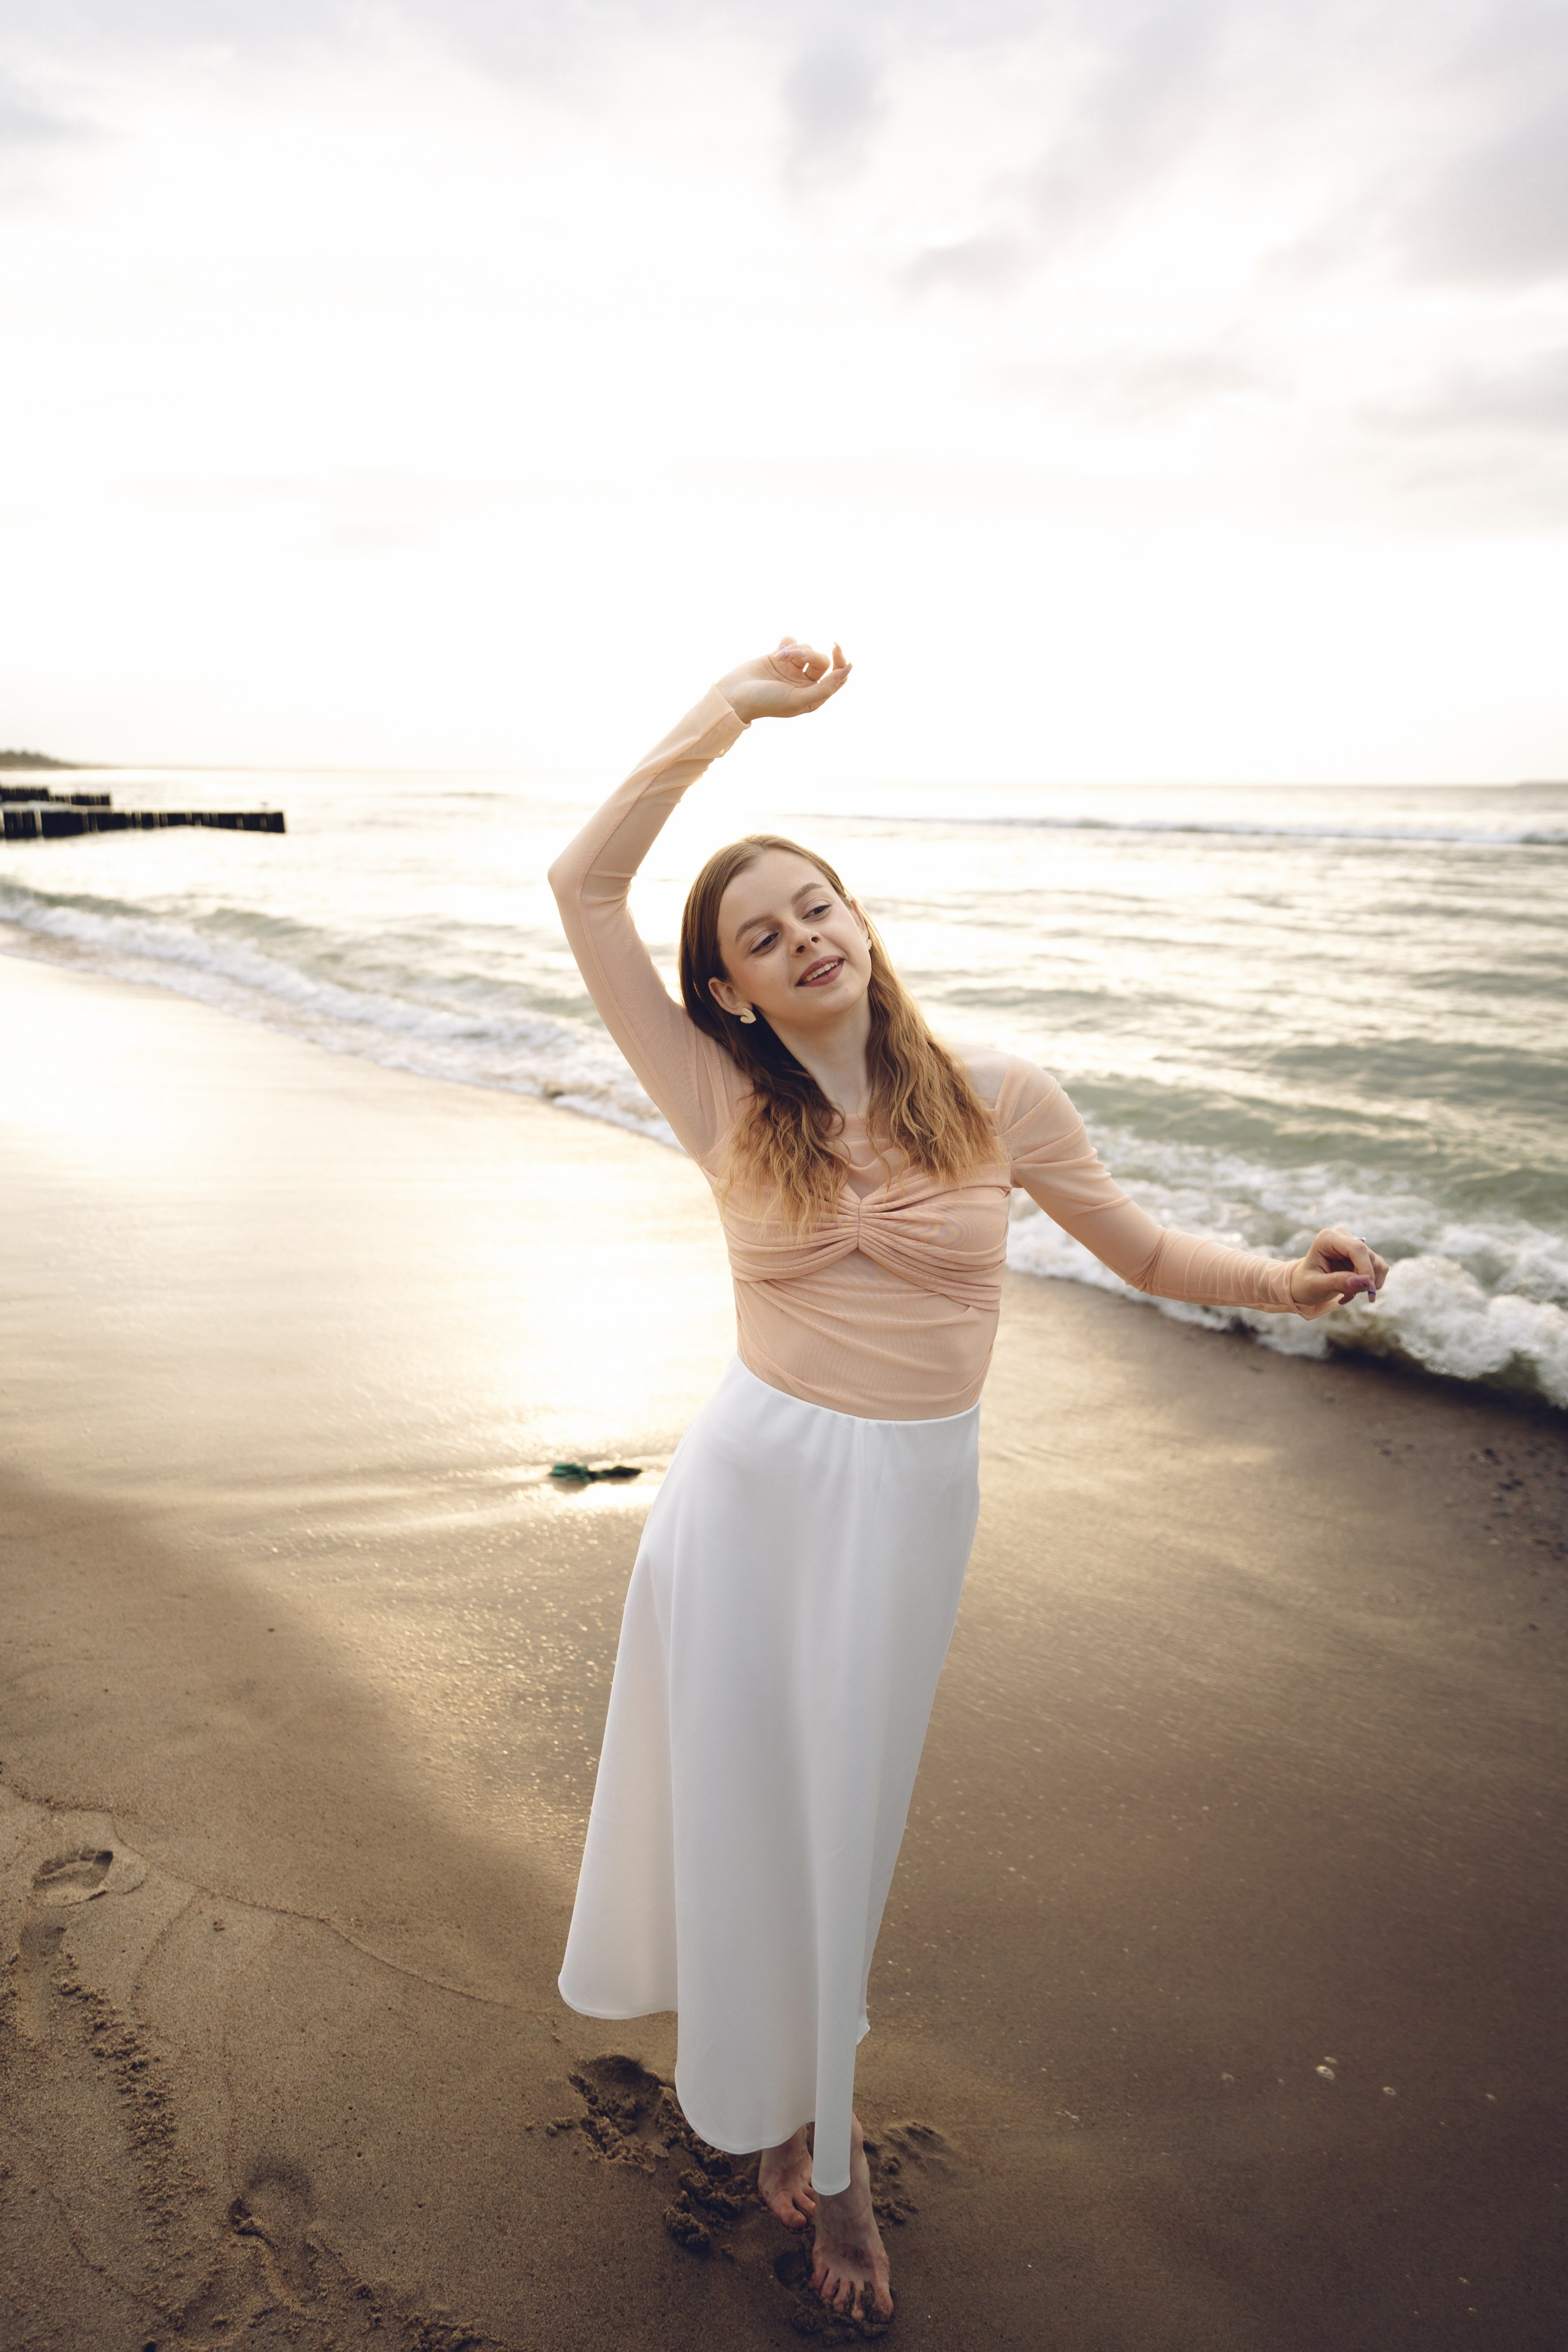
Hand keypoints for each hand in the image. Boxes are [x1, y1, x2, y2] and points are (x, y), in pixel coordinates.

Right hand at [717, 638, 851, 722]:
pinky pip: (792, 641)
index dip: (841, 663)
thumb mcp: (797, 699)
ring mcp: (792, 669)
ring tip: (780, 657)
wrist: (734, 695)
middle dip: (809, 654)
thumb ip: (824, 688)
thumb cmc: (766, 702)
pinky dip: (787, 642)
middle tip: (793, 656)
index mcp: (813, 696)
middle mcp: (805, 683)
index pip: (837, 678)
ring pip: (806, 649)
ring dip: (795, 648)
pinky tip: (778, 651)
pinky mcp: (779, 657)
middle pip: (821, 660)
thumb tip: (847, 671)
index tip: (836, 650)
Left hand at [1288, 1226, 1389, 1318]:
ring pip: (1377, 1264)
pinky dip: (1369, 1284)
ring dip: (1367, 1284)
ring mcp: (1355, 1244)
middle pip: (1368, 1256)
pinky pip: (1379, 1269)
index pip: (1357, 1248)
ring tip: (1346, 1294)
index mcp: (1328, 1238)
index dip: (1365, 1268)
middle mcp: (1343, 1236)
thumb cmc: (1305, 1283)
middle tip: (1351, 1296)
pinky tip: (1352, 1291)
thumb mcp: (1315, 1285)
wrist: (1303, 1285)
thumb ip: (1338, 1282)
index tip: (1367, 1289)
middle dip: (1365, 1280)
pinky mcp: (1363, 1255)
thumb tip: (1364, 1282)